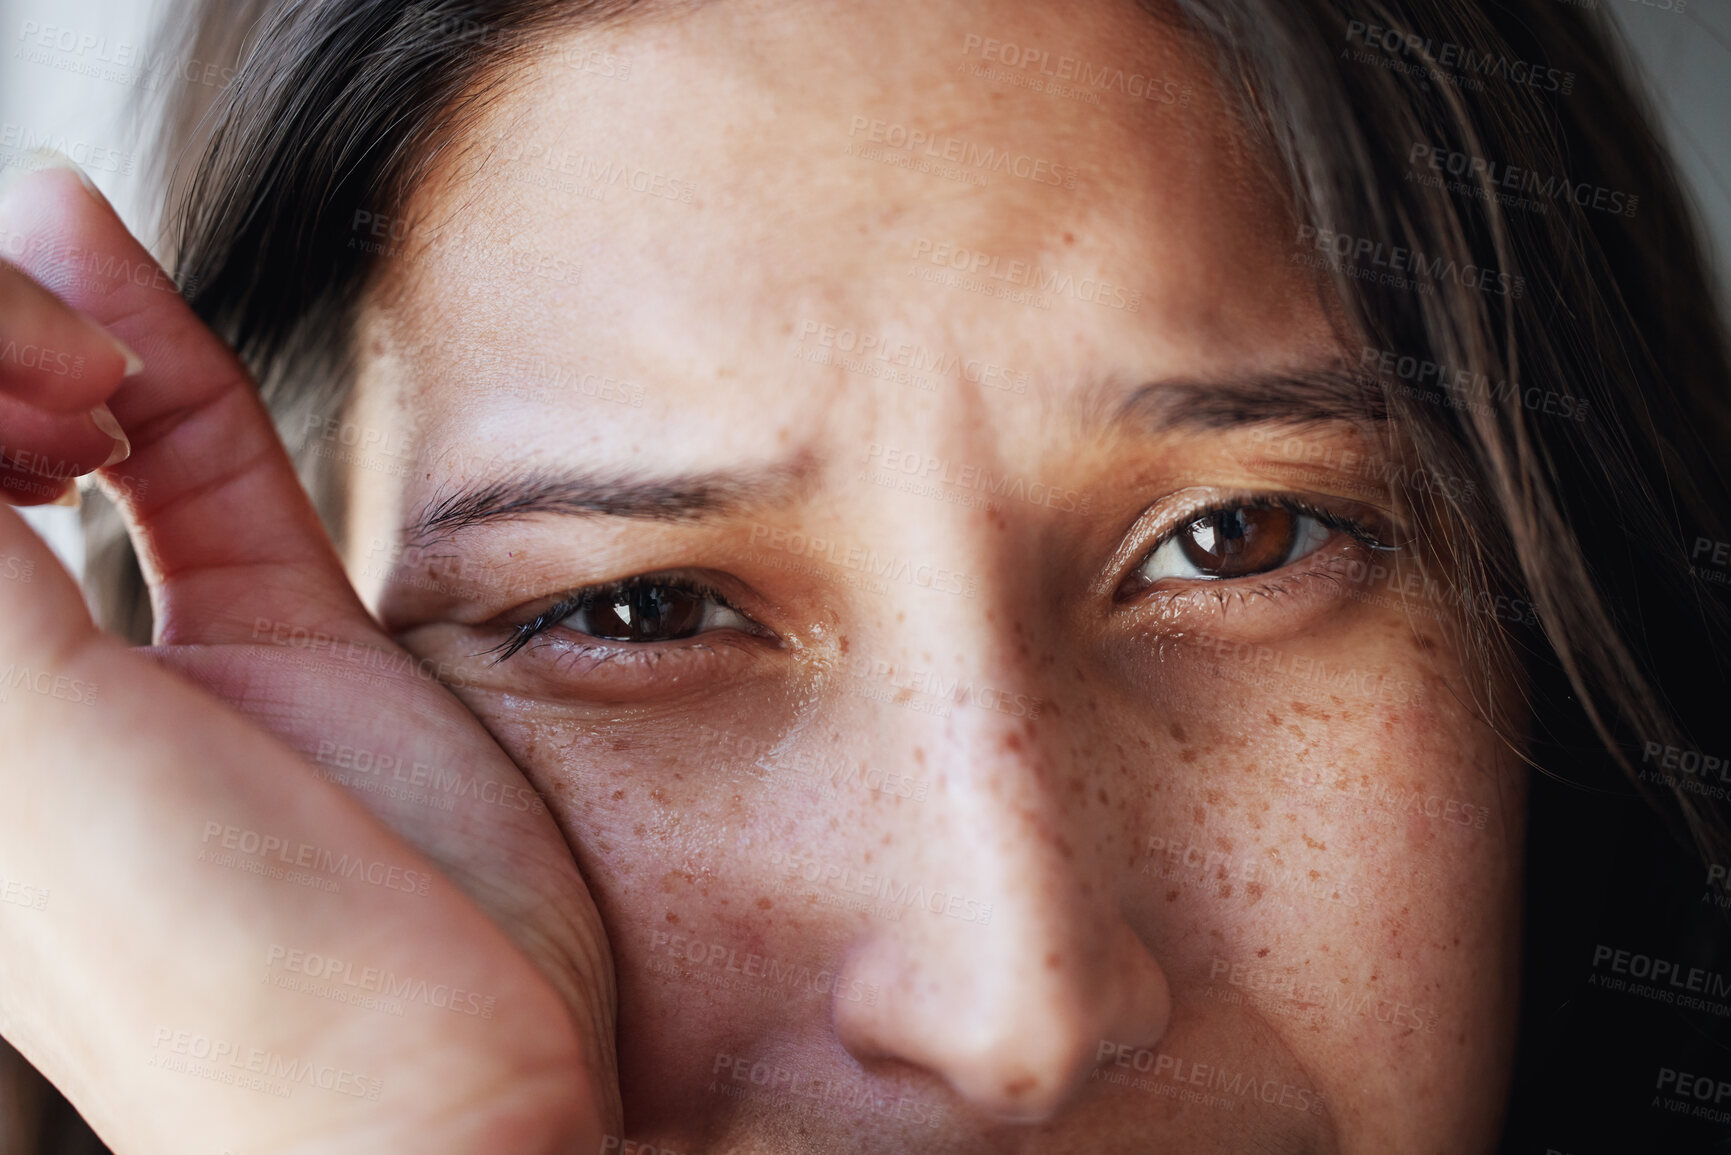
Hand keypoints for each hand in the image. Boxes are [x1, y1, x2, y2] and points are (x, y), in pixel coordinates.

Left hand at [0, 159, 618, 1153]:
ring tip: (92, 375)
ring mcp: (145, 645)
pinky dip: (151, 352)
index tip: (31, 424)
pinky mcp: (279, 642)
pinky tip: (109, 273)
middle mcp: (9, 672)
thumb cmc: (221, 977)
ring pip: (53, 424)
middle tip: (62, 410)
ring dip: (53, 342)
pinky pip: (193, 465)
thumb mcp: (26, 749)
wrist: (433, 1097)